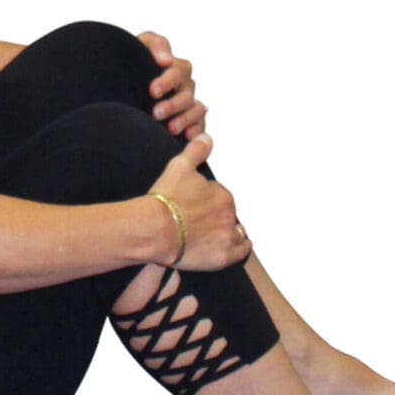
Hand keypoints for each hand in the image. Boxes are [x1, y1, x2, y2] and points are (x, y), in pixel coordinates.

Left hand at [137, 30, 207, 140]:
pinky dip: (196, 129)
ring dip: (184, 119)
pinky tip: (186, 136)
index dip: (167, 81)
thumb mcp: (140, 47)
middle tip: (156, 113)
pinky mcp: (192, 121)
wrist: (124, 87)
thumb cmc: (133, 65)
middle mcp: (185, 86)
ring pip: (196, 109)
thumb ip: (154, 43)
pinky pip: (201, 124)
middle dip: (172, 104)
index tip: (152, 91)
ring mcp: (189, 104)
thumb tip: (166, 59)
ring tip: (170, 129)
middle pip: (187, 94)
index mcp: (175, 68)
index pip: (178, 71)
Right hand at [147, 135, 250, 270]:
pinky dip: (240, 248)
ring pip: (236, 232)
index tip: (194, 205)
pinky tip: (235, 246)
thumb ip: (196, 150)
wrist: (154, 230)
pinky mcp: (222, 257)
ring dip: (228, 231)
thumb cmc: (165, 199)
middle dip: (216, 215)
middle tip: (197, 221)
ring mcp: (227, 237)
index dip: (207, 200)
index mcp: (223, 194)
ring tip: (212, 234)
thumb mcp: (179, 166)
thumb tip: (207, 137)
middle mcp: (229, 215)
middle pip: (227, 214)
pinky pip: (240, 251)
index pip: (219, 196)